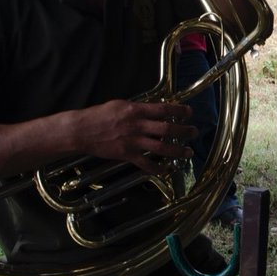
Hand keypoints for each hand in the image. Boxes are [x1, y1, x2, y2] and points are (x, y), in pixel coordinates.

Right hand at [80, 99, 196, 174]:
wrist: (82, 130)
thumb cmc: (99, 115)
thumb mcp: (120, 105)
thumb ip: (138, 108)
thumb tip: (154, 109)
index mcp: (135, 110)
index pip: (163, 109)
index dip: (178, 111)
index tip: (189, 112)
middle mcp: (137, 125)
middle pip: (166, 129)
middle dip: (183, 131)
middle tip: (194, 132)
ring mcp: (132, 141)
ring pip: (160, 147)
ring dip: (177, 150)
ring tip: (188, 152)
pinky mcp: (126, 154)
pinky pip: (146, 163)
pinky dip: (157, 168)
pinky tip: (166, 170)